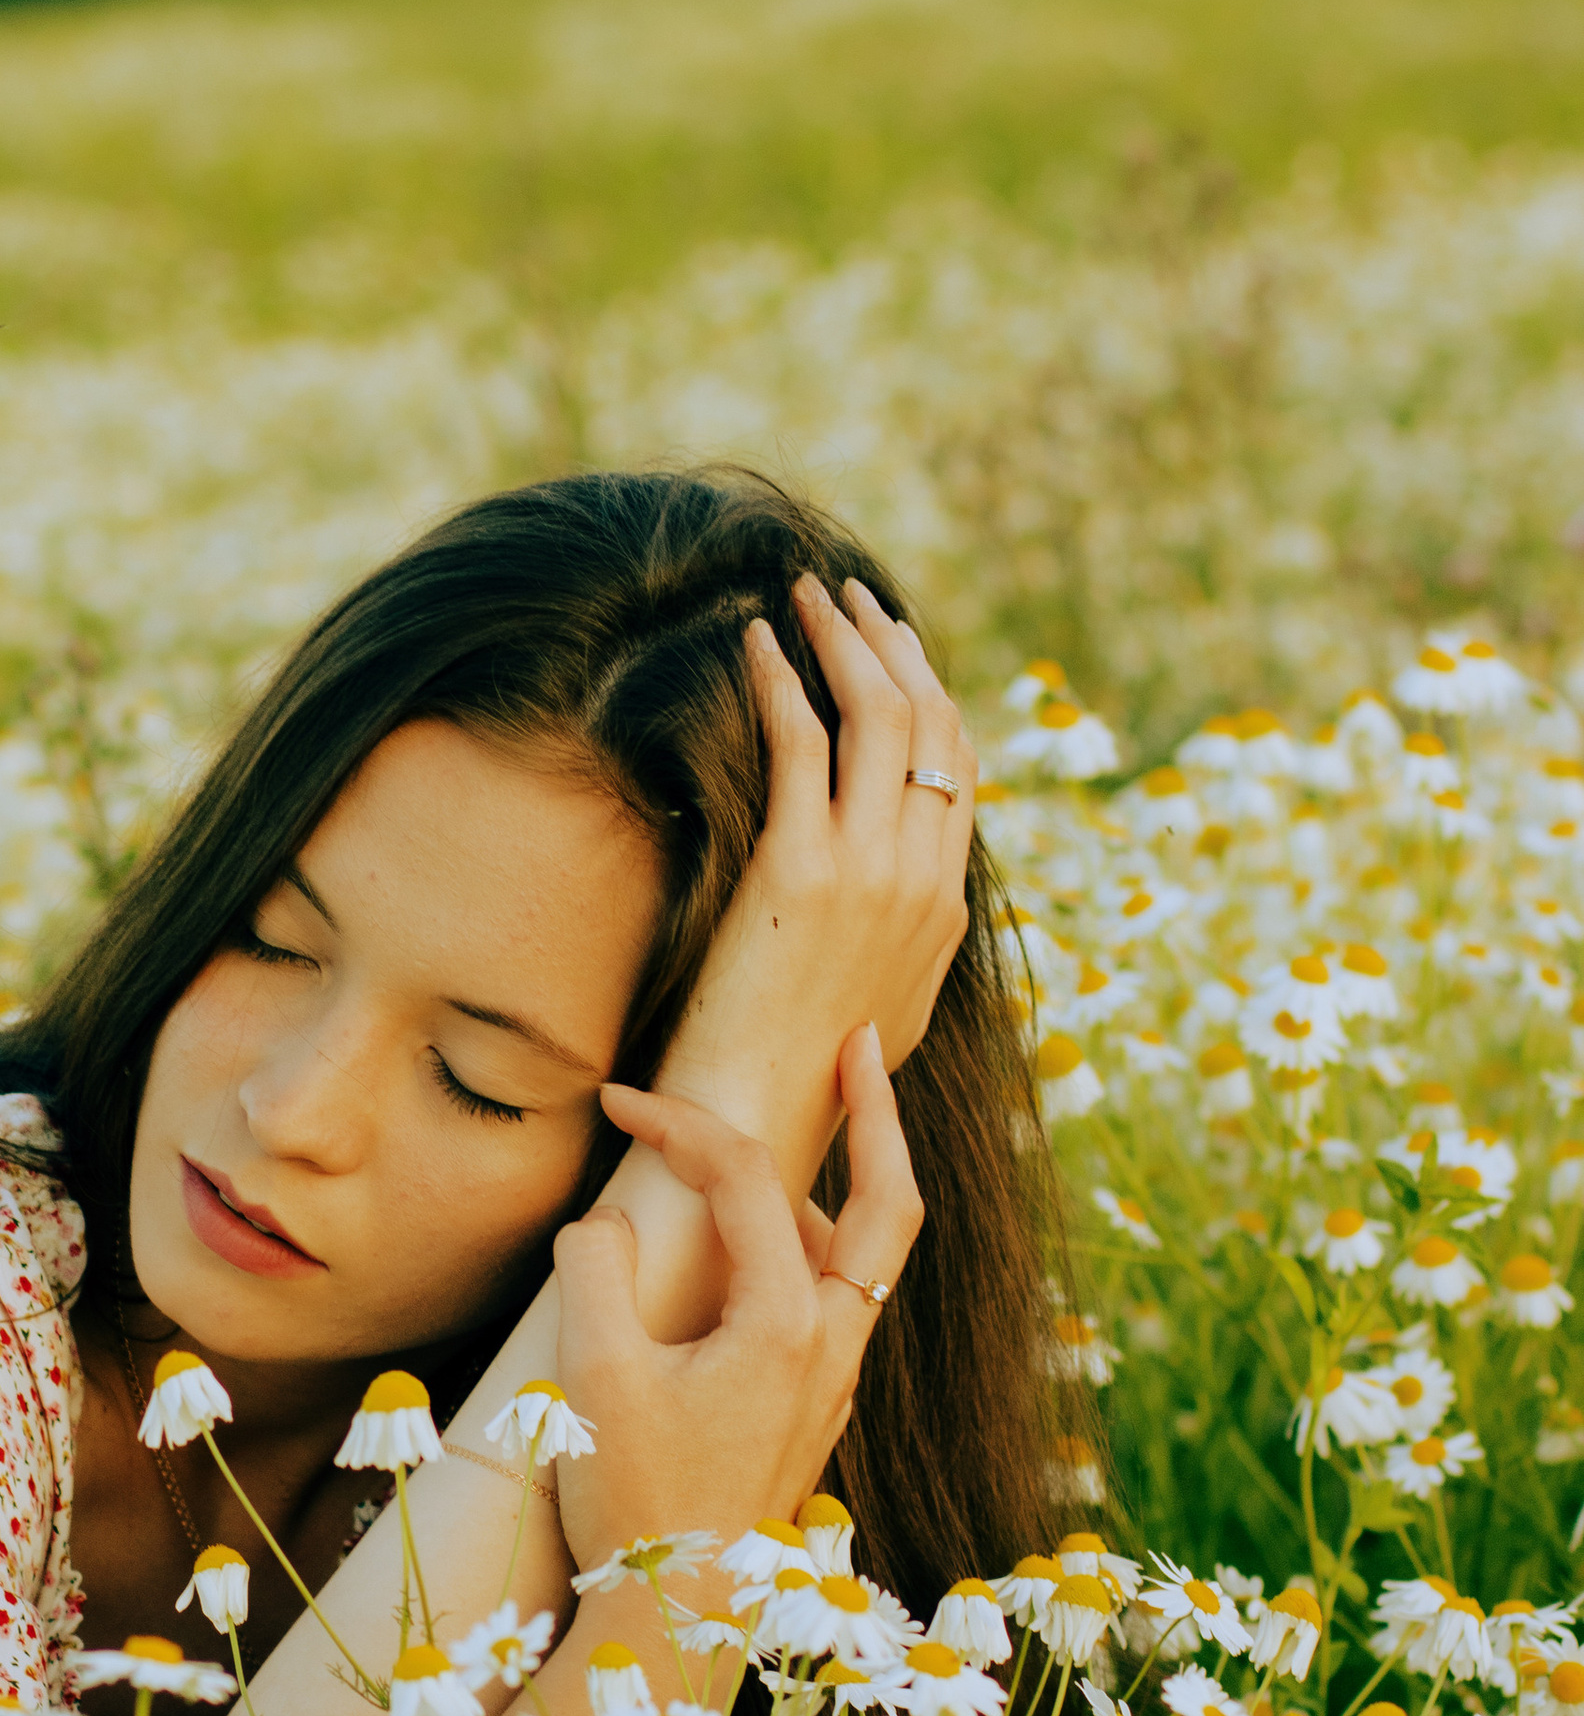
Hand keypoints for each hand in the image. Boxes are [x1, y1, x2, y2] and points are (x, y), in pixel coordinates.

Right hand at [550, 1025, 922, 1565]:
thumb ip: (599, 1270)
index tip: (617, 1104)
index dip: (679, 1124)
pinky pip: (837, 1303)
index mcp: (785, 1323)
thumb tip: (609, 1223)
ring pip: (866, 1257)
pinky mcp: (812, 1413)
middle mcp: (832, 1346)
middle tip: (865, 1042)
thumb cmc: (637, 1502)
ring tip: (788, 1152)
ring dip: (836, 1187)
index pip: (746, 1180)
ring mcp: (832, 1383)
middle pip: (890, 1202)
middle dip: (879, 1114)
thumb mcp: (594, 1375)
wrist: (676, 1619)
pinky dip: (814, 1248)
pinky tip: (759, 1255)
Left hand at [663, 576, 974, 1199]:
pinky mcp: (801, 868)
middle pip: (931, 722)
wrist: (759, 1119)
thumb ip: (901, 945)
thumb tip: (902, 910)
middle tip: (848, 596)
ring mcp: (869, 871)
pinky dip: (780, 678)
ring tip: (802, 596)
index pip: (960, 768)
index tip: (894, 646)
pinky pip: (800, 741)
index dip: (930, 693)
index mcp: (947, 907)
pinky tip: (755, 642)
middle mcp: (924, 879)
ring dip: (840, 640)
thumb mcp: (883, 1008)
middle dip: (891, 643)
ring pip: (877, 716)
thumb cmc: (801, 1074)